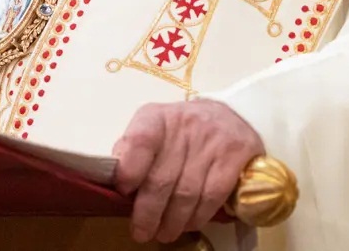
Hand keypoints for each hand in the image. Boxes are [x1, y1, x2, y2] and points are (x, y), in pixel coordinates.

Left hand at [111, 99, 263, 244]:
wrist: (232, 115)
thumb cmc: (181, 129)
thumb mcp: (153, 127)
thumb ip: (133, 150)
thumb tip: (116, 179)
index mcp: (156, 117)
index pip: (140, 141)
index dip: (130, 170)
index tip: (123, 192)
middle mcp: (184, 127)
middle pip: (162, 178)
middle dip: (148, 212)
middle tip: (141, 232)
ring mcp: (211, 143)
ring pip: (187, 193)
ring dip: (172, 221)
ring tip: (163, 234)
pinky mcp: (233, 158)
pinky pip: (212, 196)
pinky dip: (197, 216)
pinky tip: (187, 225)